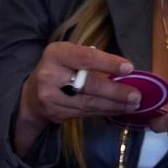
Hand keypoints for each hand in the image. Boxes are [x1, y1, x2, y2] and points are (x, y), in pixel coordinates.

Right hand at [15, 43, 138, 154]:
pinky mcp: (55, 113)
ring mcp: (50, 97)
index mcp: (56, 54)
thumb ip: (89, 59)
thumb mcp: (68, 55)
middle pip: (88, 85)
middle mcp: (50, 75)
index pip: (86, 58)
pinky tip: (116, 109)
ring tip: (131, 104)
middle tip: (135, 95)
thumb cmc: (58, 69)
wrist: (31, 96)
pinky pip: (84, 113)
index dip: (108, 64)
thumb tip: (122, 71)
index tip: (128, 68)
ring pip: (88, 103)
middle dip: (115, 91)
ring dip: (113, 105)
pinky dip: (103, 112)